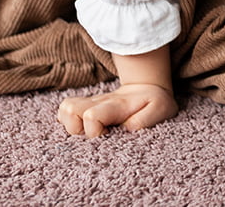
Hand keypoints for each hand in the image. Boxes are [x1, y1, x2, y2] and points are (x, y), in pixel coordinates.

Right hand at [57, 82, 177, 137]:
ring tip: (89, 133)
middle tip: (97, 135)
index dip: (94, 132)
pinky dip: (69, 123)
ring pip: (64, 110)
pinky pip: (64, 112)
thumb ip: (144, 119)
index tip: (108, 136)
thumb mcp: (160, 109)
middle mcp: (98, 103)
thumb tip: (126, 129)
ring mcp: (89, 104)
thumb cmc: (154, 101)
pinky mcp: (84, 108)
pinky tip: (85, 129)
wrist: (147, 87)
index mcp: (115, 105)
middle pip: (69, 110)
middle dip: (77, 130)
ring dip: (71, 126)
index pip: (91, 116)